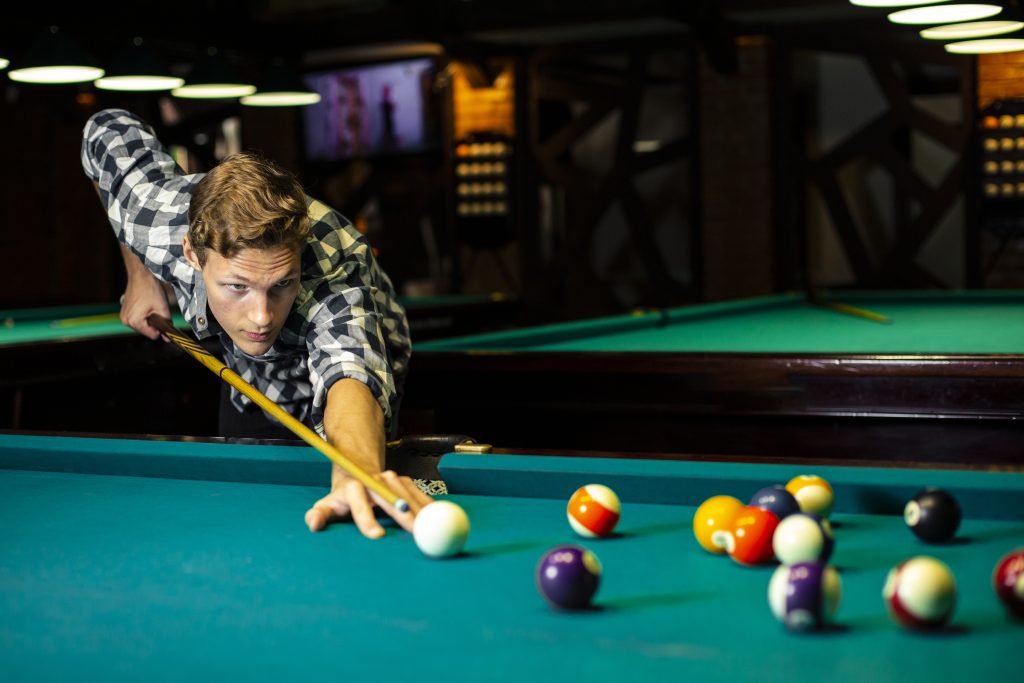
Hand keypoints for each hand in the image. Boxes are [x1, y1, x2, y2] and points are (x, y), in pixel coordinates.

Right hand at [119, 270, 170, 340]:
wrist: (140, 274)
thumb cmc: (150, 289)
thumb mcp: (163, 308)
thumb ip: (167, 324)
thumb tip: (168, 337)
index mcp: (134, 321)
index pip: (152, 335)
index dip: (161, 330)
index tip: (166, 322)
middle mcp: (126, 320)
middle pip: (146, 331)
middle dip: (154, 324)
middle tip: (157, 310)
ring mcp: (123, 316)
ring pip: (142, 325)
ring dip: (149, 319)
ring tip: (151, 306)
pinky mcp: (124, 311)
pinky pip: (137, 319)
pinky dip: (144, 315)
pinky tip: (147, 305)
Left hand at [305, 466, 433, 538]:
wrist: (359, 472)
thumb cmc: (342, 497)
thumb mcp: (327, 505)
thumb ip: (318, 516)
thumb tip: (314, 524)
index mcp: (353, 488)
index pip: (359, 504)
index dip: (367, 519)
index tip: (376, 536)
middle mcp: (374, 480)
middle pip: (390, 498)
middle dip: (403, 516)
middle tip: (415, 534)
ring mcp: (392, 478)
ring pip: (407, 494)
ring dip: (419, 511)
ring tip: (429, 529)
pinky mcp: (406, 480)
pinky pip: (419, 494)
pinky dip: (428, 506)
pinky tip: (437, 518)